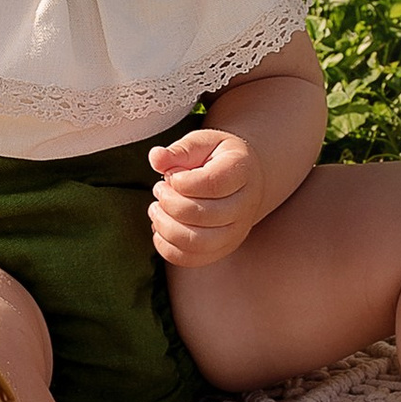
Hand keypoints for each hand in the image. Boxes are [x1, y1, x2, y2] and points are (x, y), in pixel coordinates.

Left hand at [149, 125, 259, 268]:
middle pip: (202, 215)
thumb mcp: (203, 143)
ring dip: (165, 226)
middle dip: (169, 202)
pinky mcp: (223, 248)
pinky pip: (190, 258)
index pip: (212, 184)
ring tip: (156, 208)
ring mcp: (236, 232)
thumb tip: (156, 158)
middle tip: (159, 189)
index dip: (181, 182)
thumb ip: (180, 150)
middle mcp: (244, 206)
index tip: (170, 175)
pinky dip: (166, 246)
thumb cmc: (218, 158)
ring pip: (196, 242)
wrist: (244, 180)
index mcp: (242, 172)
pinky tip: (160, 227)